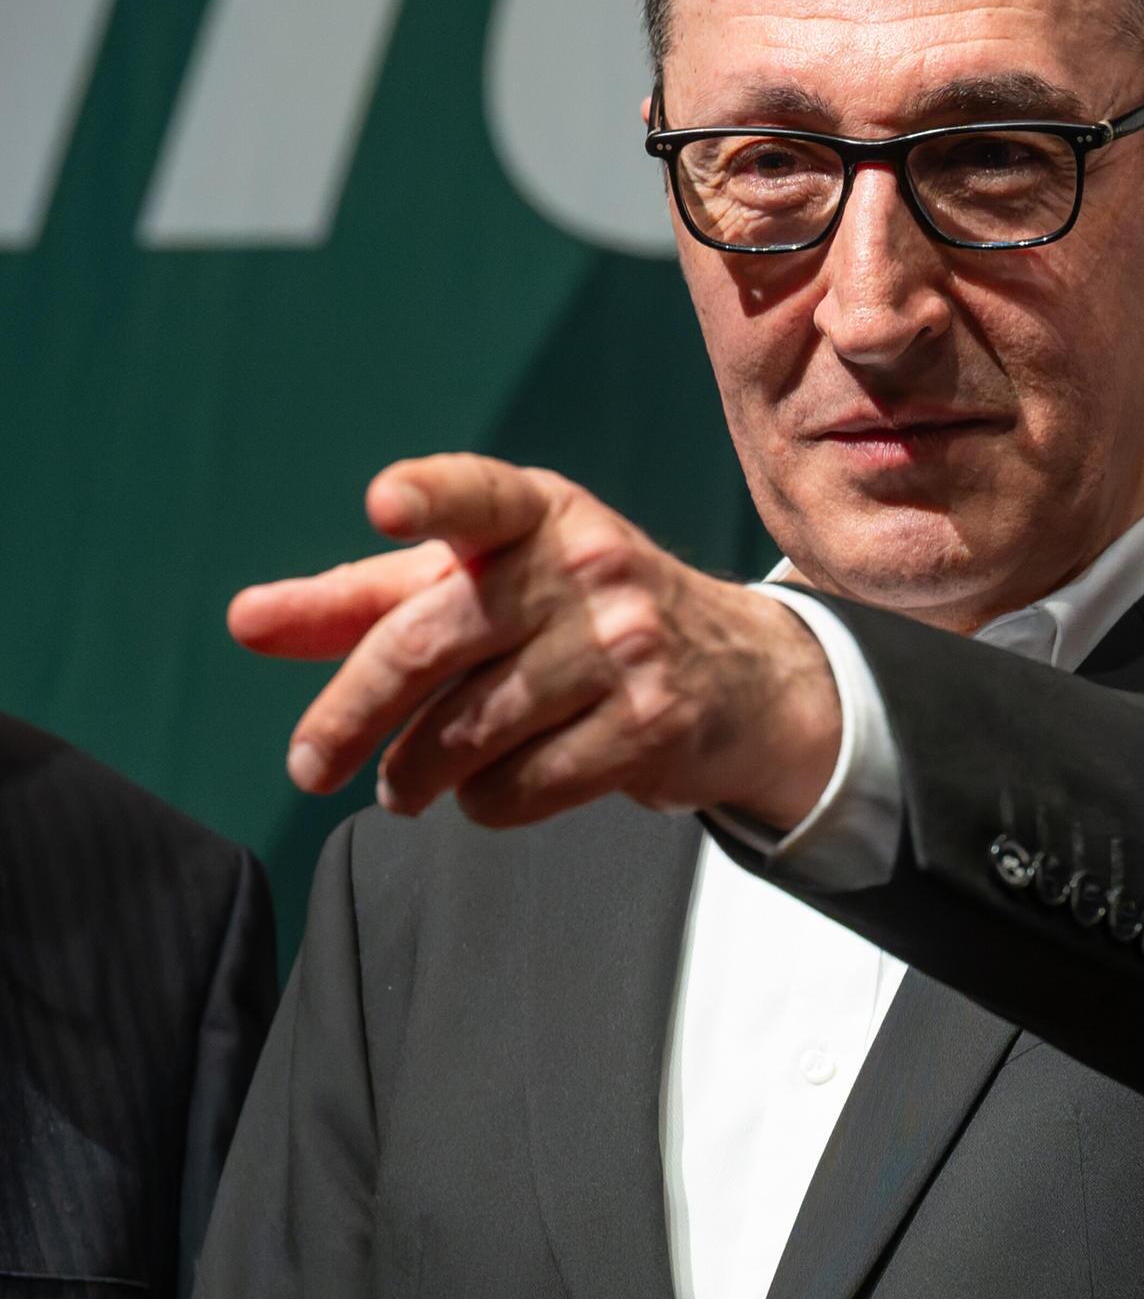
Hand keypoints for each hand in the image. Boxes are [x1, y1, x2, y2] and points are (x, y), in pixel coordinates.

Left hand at [231, 454, 840, 830]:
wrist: (741, 673)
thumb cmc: (578, 617)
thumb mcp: (483, 584)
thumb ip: (365, 602)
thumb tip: (246, 621)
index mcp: (538, 513)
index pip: (478, 495)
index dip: (430, 498)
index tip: (383, 505)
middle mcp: (589, 566)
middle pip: (427, 644)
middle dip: (348, 715)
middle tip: (308, 766)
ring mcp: (628, 644)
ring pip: (466, 732)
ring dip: (415, 773)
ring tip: (408, 782)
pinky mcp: (651, 721)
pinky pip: (522, 786)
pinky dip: (484, 803)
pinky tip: (492, 787)